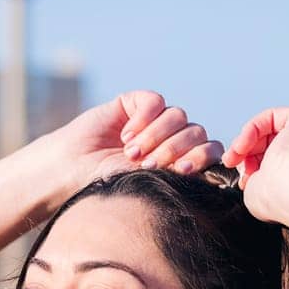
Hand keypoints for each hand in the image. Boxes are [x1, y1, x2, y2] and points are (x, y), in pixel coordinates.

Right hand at [45, 90, 222, 197]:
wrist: (72, 171)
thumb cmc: (108, 185)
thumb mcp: (149, 184)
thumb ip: (180, 177)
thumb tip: (215, 177)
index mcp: (180, 160)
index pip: (209, 150)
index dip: (202, 157)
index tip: (183, 170)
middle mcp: (171, 138)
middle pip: (196, 132)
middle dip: (174, 149)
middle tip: (147, 164)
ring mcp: (154, 119)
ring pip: (177, 116)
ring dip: (155, 136)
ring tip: (130, 153)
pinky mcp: (135, 104)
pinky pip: (154, 102)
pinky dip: (144, 119)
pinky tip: (126, 136)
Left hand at [221, 107, 288, 228]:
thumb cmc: (278, 198)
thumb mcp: (257, 191)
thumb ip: (252, 178)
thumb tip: (245, 170)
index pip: (272, 164)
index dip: (250, 169)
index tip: (241, 181)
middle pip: (269, 145)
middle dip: (244, 155)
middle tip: (231, 164)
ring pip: (268, 131)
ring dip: (243, 143)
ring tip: (232, 158)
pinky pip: (271, 117)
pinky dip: (252, 129)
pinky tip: (241, 146)